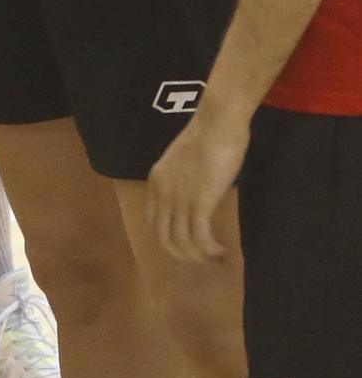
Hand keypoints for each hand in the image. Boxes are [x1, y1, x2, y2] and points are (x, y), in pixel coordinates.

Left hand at [147, 104, 250, 261]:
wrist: (218, 121)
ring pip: (183, 244)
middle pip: (165, 239)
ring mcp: (180, 198)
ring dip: (201, 257)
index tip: (192, 244)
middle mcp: (162, 192)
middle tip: (206, 257)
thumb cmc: (208, 134)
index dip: (172, 239)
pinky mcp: (200, 201)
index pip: (154, 223)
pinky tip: (222, 250)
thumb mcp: (184, 161)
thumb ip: (183, 181)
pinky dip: (210, 250)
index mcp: (156, 180)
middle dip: (186, 255)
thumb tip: (196, 198)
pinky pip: (200, 239)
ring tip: (218, 257)